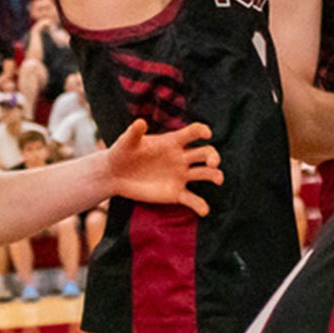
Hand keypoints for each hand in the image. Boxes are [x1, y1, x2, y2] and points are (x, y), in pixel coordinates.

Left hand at [104, 120, 223, 215]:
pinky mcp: (176, 193)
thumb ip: (134, 133)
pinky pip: (192, 200)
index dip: (202, 131)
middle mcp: (181, 158)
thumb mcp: (125, 143)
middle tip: (213, 163)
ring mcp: (180, 175)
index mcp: (172, 142)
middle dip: (213, 156)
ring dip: (214, 175)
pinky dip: (200, 205)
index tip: (207, 134)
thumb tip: (140, 122)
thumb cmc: (121, 153)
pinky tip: (204, 210)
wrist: (114, 175)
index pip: (192, 133)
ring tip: (218, 179)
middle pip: (205, 153)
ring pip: (204, 173)